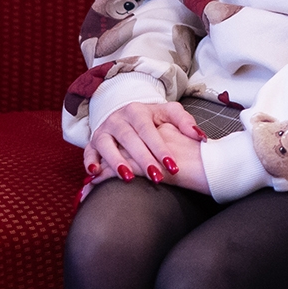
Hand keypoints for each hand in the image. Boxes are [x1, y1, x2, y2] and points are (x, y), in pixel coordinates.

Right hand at [85, 101, 209, 192]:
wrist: (126, 114)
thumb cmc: (151, 118)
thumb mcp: (169, 113)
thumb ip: (185, 122)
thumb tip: (199, 136)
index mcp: (137, 110)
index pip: (149, 129)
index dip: (160, 148)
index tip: (173, 165)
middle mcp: (118, 119)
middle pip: (129, 138)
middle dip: (143, 159)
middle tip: (156, 176)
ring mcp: (103, 130)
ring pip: (106, 145)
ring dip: (116, 162)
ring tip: (129, 177)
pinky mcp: (92, 142)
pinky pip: (88, 152)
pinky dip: (89, 163)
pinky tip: (95, 175)